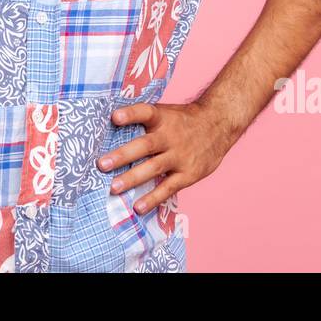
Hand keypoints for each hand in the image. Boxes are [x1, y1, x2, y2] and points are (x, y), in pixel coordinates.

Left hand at [97, 101, 240, 214]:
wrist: (218, 125)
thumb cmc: (182, 120)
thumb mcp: (166, 112)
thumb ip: (143, 119)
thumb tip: (108, 125)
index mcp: (163, 118)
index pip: (145, 112)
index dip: (130, 114)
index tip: (114, 117)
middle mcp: (170, 136)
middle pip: (145, 145)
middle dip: (123, 155)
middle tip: (102, 165)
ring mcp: (180, 156)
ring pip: (154, 168)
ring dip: (132, 179)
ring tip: (113, 188)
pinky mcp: (188, 174)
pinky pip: (168, 188)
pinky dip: (153, 198)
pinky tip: (138, 207)